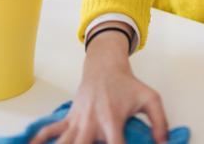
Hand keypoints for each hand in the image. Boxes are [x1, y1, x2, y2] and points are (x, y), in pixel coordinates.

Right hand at [30, 24, 168, 143]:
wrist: (105, 66)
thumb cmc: (126, 84)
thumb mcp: (150, 99)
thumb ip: (160, 122)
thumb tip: (164, 142)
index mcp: (112, 121)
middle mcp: (92, 123)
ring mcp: (78, 122)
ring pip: (63, 142)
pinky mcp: (69, 119)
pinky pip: (50, 132)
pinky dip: (39, 140)